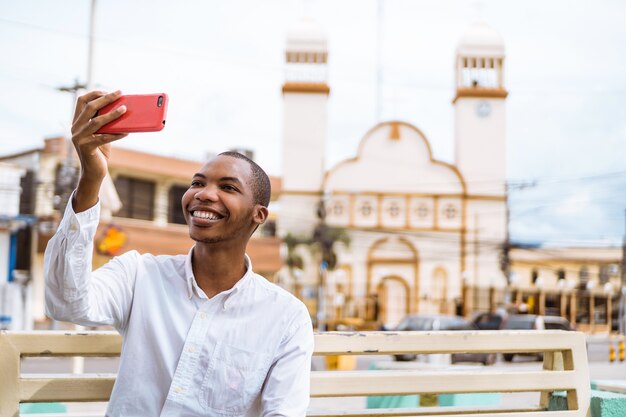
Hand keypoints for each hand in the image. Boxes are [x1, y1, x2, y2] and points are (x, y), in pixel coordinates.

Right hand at [71, 90, 127, 211]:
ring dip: (112, 114)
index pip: (81, 100)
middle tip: (120, 93)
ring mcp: (79, 138)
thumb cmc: (100, 151)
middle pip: (90, 107)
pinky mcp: (86, 148)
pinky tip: (127, 132)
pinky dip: (116, 134)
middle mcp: (75, 128)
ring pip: (97, 121)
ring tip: (125, 109)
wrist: (94, 172)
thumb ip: (105, 122)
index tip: (108, 91)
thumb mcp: (101, 133)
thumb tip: (122, 109)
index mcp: (76, 122)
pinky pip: (104, 138)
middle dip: (106, 98)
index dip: (94, 93)